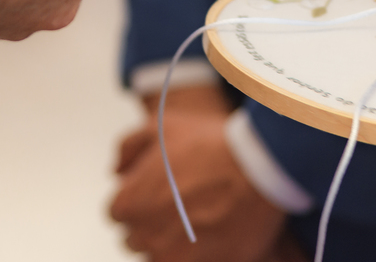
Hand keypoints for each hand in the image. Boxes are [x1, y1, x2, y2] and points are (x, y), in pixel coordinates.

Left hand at [110, 85, 289, 261]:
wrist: (259, 166)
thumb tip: (117, 171)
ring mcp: (175, 258)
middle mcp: (146, 237)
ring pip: (163, 256)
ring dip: (176, 243)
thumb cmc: (209, 144)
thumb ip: (129, 147)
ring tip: (203, 217)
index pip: (119, 214)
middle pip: (138, 239)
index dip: (139, 200)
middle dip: (154, 223)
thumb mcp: (160, 127)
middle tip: (184, 203)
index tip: (161, 192)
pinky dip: (201, 254)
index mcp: (128, 205)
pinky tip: (217, 232)